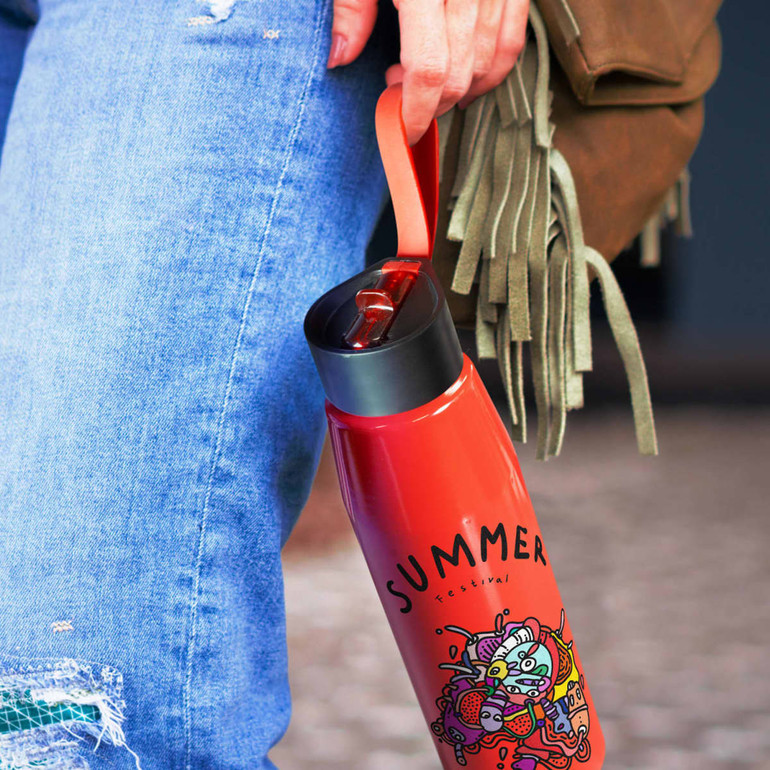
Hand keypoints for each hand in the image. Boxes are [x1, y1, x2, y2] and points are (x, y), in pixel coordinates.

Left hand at [328, 0, 528, 145]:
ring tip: (426, 83)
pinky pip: (513, 36)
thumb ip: (350, 5)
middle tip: (398, 95)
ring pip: (491, 60)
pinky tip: (466, 73)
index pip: (431, 68)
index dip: (416, 110)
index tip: (401, 128)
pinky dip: (492, 65)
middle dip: (433, 101)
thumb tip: (341, 58)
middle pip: (462, 72)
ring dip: (462, 88)